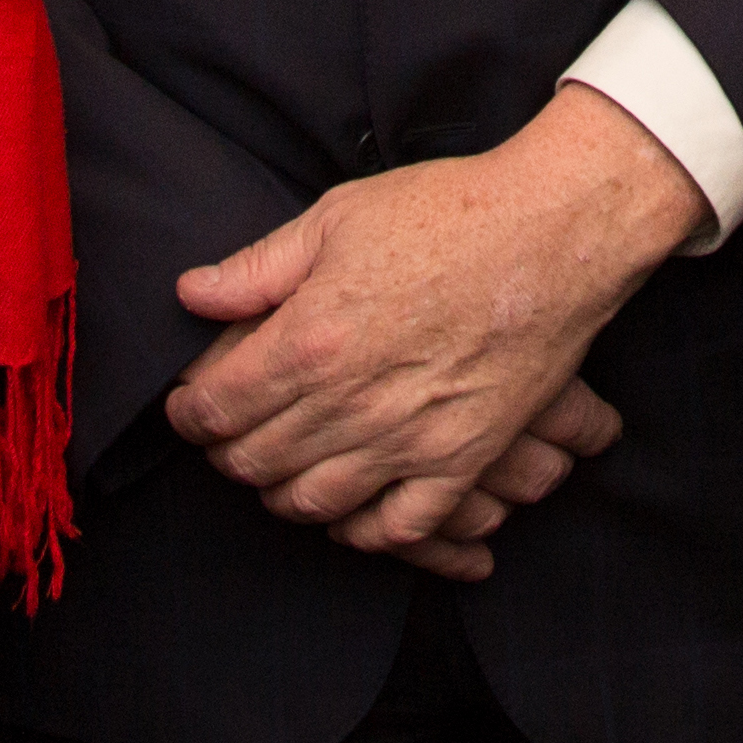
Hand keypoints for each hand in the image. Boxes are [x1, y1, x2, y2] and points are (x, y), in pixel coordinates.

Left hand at [164, 84, 702, 560]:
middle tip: (231, 434)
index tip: (191, 405)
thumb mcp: (337, 218)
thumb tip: (192, 295)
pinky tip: (351, 510)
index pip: (215, 409)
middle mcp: (348, 403)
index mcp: (308, 341)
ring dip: (282, 493)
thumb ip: (258, 268)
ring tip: (282, 470)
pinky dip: (362, 529)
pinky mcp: (461, 459)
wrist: (552, 232)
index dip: (189, 414)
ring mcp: (407, 439)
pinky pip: (397, 527)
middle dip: (227, 453)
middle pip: (255, 461)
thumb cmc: (448, 213)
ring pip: (313, 503)